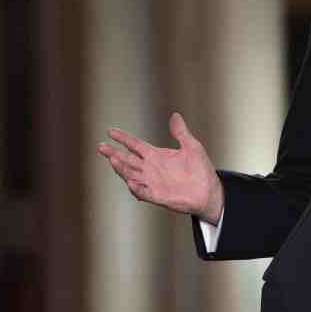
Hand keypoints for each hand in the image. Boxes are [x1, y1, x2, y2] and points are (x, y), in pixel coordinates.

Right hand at [97, 112, 223, 224]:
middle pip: (127, 160)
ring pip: (131, 175)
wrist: (209, 190)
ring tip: (113, 159)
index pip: (135, 145)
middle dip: (114, 153)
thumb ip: (181, 132)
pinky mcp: (158, 196)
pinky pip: (144, 192)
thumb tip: (175, 115)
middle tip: (101, 147)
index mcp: (156, 156)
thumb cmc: (200, 169)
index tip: (111, 131)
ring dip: (121, 169)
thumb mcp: (192, 147)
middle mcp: (150, 169)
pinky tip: (131, 182)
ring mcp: (152, 183)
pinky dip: (137, 188)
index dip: (123, 138)